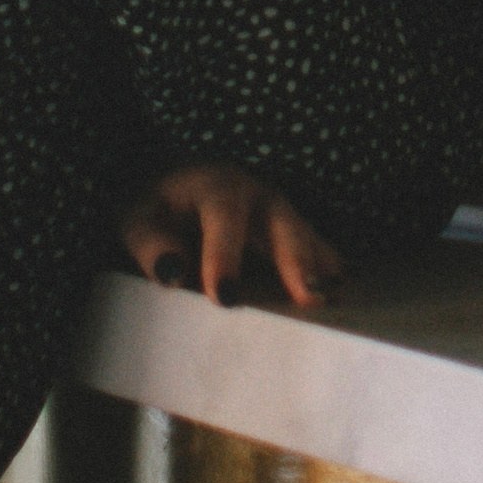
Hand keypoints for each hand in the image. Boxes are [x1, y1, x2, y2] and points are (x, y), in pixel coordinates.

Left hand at [119, 163, 342, 307]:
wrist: (172, 188)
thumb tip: (171, 273)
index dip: (225, 256)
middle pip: (281, 222)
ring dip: (320, 267)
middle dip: (295, 259)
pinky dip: (328, 266)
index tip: (226, 297)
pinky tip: (344, 288)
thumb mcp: (138, 220)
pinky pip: (313, 246)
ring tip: (336, 298)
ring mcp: (278, 210)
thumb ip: (150, 245)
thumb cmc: (156, 208)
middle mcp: (255, 193)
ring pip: (304, 235)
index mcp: (215, 185)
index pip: (224, 216)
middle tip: (308, 297)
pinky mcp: (288, 229)